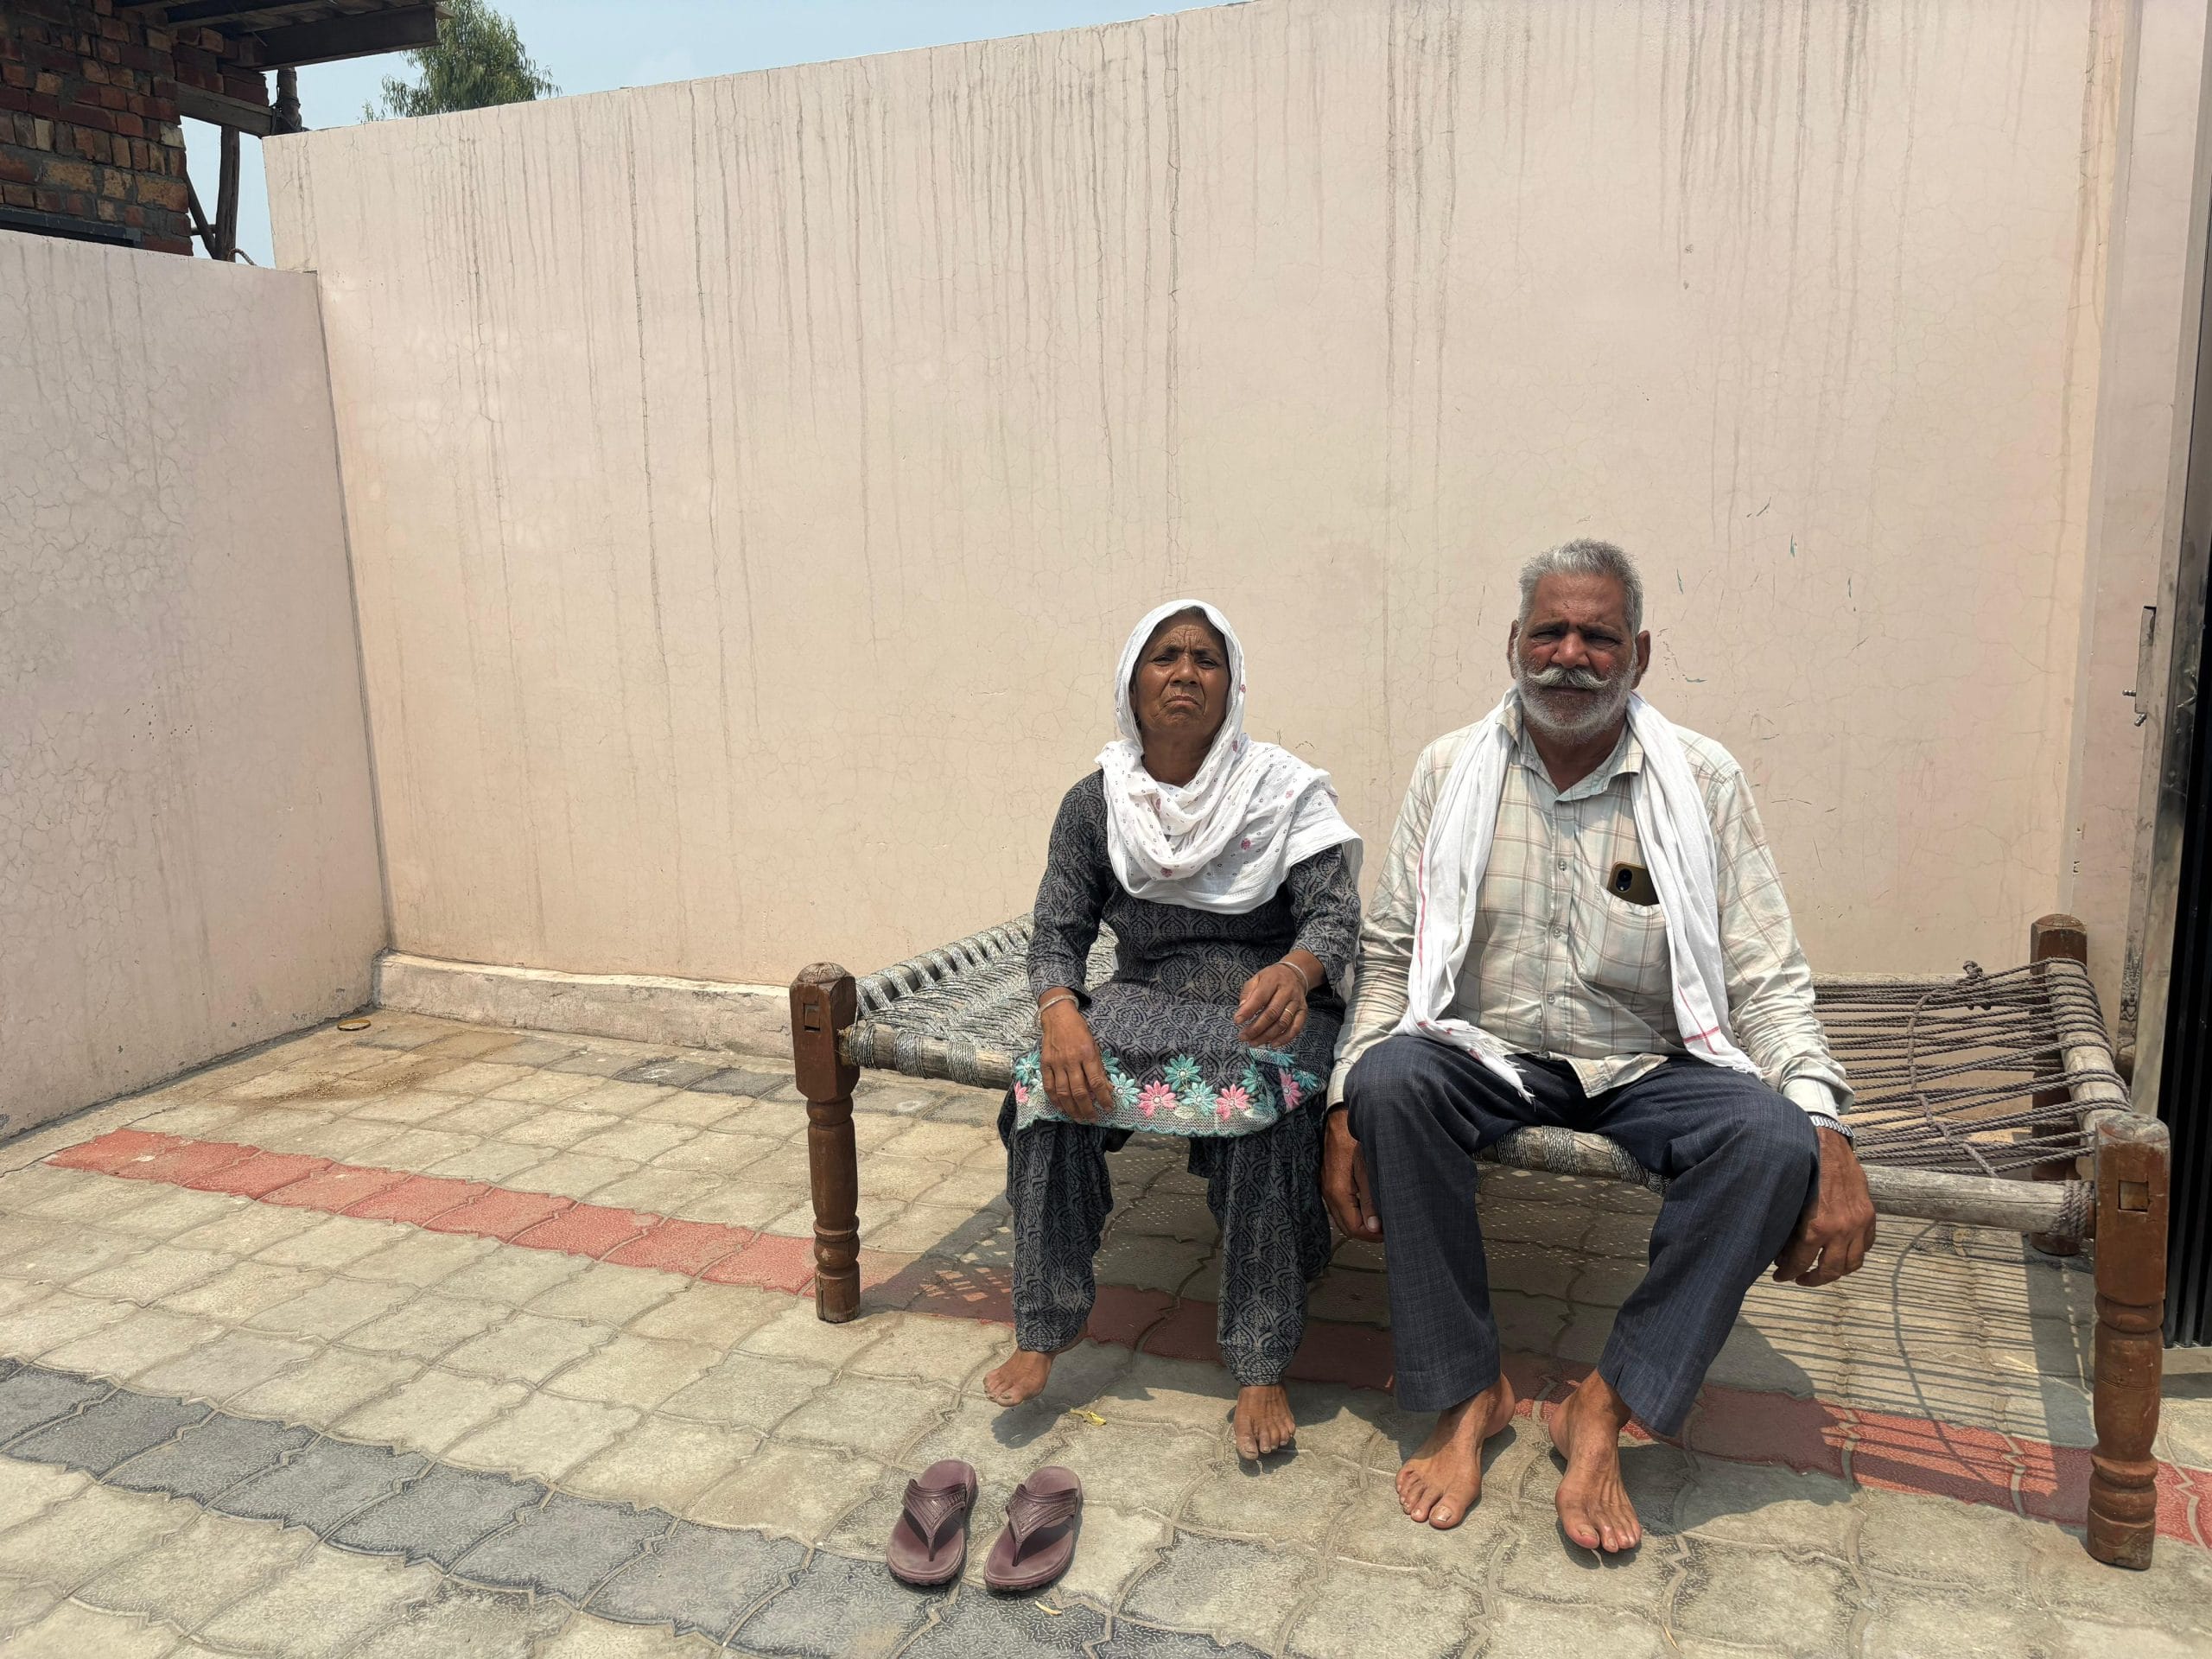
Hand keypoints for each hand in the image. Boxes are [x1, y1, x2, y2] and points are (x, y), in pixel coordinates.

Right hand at [1038, 997, 1115, 1122]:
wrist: (1058, 1016)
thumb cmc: (1079, 1031)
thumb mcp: (1094, 1046)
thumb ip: (1099, 1068)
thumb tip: (1106, 1089)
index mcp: (1087, 1054)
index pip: (1097, 1082)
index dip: (1103, 1098)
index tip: (1108, 1108)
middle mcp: (1072, 1060)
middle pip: (1079, 1091)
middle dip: (1087, 1108)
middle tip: (1092, 1119)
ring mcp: (1057, 1063)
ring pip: (1064, 1093)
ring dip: (1072, 1109)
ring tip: (1078, 1118)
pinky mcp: (1045, 1064)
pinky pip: (1049, 1086)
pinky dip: (1055, 1100)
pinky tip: (1062, 1108)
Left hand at [1235, 959, 1310, 1047]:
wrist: (1295, 974)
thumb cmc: (1271, 978)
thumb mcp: (1256, 978)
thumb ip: (1248, 992)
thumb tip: (1241, 1010)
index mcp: (1273, 981)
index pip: (1260, 997)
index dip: (1248, 1011)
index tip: (1237, 1021)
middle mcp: (1287, 992)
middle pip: (1272, 1013)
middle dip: (1256, 1028)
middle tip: (1244, 1037)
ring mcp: (1296, 1002)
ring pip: (1283, 1023)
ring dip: (1268, 1036)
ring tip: (1254, 1042)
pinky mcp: (1303, 1011)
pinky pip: (1296, 1027)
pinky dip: (1285, 1038)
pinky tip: (1273, 1044)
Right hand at [1321, 1106, 1382, 1239]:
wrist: (1340, 1112)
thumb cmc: (1355, 1135)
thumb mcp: (1368, 1167)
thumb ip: (1370, 1199)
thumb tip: (1375, 1227)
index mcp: (1337, 1191)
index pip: (1353, 1228)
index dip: (1372, 1235)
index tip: (1391, 1231)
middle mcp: (1327, 1191)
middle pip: (1346, 1226)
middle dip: (1367, 1231)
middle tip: (1389, 1226)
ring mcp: (1326, 1185)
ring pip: (1343, 1215)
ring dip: (1361, 1220)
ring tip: (1383, 1215)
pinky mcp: (1329, 1178)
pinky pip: (1341, 1203)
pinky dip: (1355, 1209)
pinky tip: (1369, 1202)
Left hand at [1772, 1128, 1875, 1285]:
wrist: (1827, 1144)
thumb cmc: (1802, 1169)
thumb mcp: (1790, 1200)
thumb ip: (1789, 1229)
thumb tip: (1781, 1254)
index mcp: (1818, 1226)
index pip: (1801, 1262)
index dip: (1788, 1273)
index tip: (1779, 1277)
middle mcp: (1842, 1229)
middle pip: (1830, 1270)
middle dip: (1812, 1279)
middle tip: (1798, 1278)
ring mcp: (1859, 1223)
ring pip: (1852, 1264)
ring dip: (1836, 1272)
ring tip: (1821, 1273)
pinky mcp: (1869, 1216)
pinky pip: (1866, 1246)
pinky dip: (1854, 1254)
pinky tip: (1841, 1253)